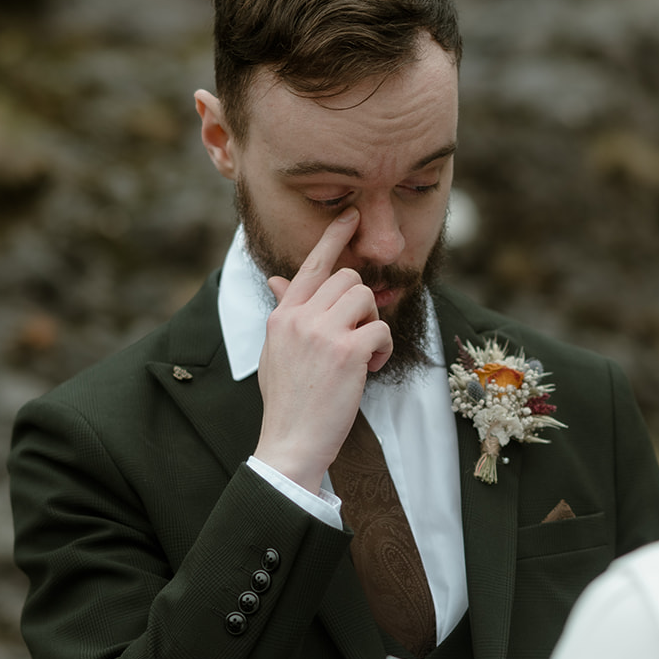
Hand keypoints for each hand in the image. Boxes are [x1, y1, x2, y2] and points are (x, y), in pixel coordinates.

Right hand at [253, 209, 392, 492]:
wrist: (290, 441)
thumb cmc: (287, 401)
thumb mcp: (275, 350)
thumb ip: (284, 312)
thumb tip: (278, 280)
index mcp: (283, 315)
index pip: (312, 264)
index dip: (335, 237)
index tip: (352, 216)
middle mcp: (300, 316)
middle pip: (348, 278)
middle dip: (363, 304)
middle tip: (358, 336)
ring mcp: (323, 333)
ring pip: (366, 297)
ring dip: (374, 324)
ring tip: (363, 354)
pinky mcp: (348, 352)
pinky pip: (381, 328)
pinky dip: (383, 348)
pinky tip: (371, 369)